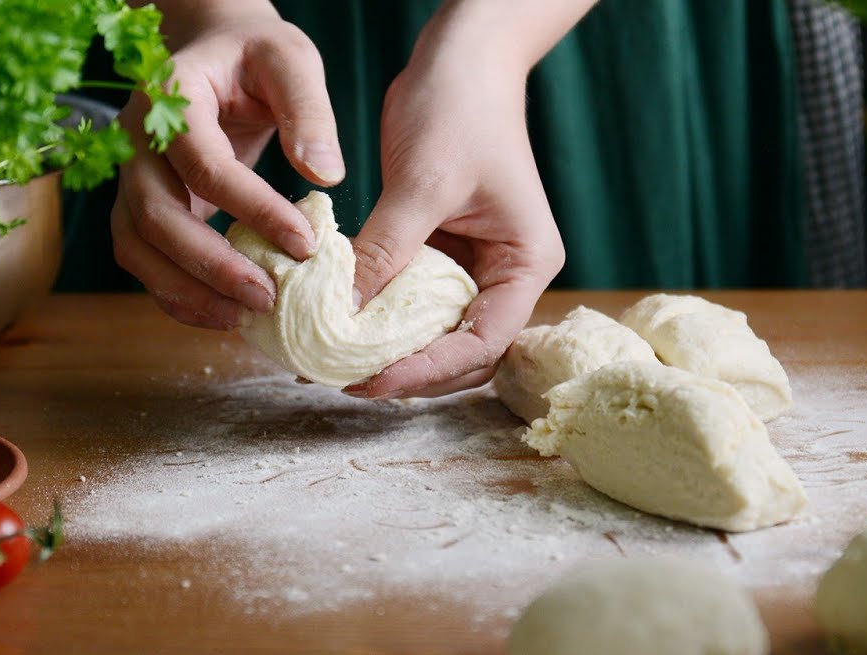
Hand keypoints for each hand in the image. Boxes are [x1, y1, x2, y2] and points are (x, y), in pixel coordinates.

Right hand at [112, 5, 343, 329]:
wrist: (215, 48)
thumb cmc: (255, 53)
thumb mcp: (291, 62)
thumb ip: (309, 112)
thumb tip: (324, 176)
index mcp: (171, 95)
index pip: (203, 164)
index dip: (252, 208)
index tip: (305, 243)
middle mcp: (135, 139)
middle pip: (152, 214)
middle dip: (208, 265)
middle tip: (267, 298)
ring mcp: (132, 175)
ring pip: (136, 246)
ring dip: (184, 291)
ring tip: (242, 319)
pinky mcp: (143, 204)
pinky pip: (145, 258)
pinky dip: (178, 292)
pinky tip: (224, 314)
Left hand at [343, 44, 564, 399]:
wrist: (461, 61)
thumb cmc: (458, 110)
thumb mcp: (420, 185)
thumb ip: (384, 251)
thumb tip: (341, 313)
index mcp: (526, 263)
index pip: (484, 341)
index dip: (429, 369)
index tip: (372, 381)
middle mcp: (508, 274)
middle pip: (465, 352)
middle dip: (411, 371)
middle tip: (348, 380)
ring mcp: (476, 266)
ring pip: (437, 333)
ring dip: (394, 351)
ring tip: (340, 362)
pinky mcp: (444, 253)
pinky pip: (413, 301)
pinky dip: (381, 318)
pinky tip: (343, 325)